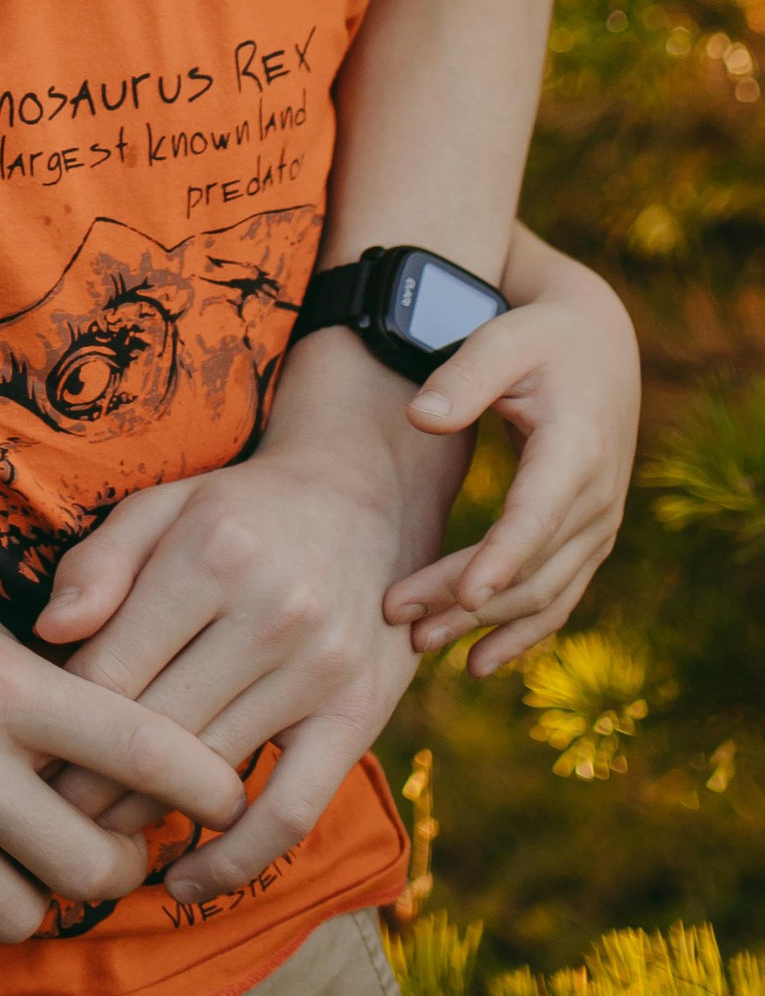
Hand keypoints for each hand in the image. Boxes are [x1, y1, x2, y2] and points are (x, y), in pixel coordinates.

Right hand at [0, 516, 249, 968]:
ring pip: (19, 914)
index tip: (232, 799)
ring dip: (37, 897)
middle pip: (91, 864)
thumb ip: (45, 689)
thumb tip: (130, 754)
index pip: (139, 747)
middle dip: (121, 862)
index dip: (206, 784)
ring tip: (26, 857)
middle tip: (113, 840)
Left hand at [35, 332, 461, 904]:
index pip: (111, 670)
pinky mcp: (359, 718)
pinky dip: (235, 859)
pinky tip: (186, 884)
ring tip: (92, 841)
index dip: (56, 726)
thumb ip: (98, 563)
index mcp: (209, 556)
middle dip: (87, 785)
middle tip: (40, 817)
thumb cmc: (234, 511)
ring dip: (143, 819)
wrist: (362, 500)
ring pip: (212, 774)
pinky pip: (292, 811)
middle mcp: (270, 614)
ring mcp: (320, 672)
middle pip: (154, 731)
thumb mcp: (160, 507)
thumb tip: (47, 633)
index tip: (19, 761)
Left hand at [384, 225, 639, 672]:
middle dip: (466, 601)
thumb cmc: (539, 335)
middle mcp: (596, 498)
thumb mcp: (503, 338)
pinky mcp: (588, 537)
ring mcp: (597, 525)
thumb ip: (463, 377)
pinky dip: (522, 632)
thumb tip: (419, 418)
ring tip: (421, 643)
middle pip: (531, 568)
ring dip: (487, 626)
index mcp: (576, 451)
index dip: (500, 561)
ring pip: (545, 594)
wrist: (598, 342)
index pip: (536, 519)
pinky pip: (559, 597)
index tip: (463, 597)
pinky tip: (477, 660)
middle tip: (397, 615)